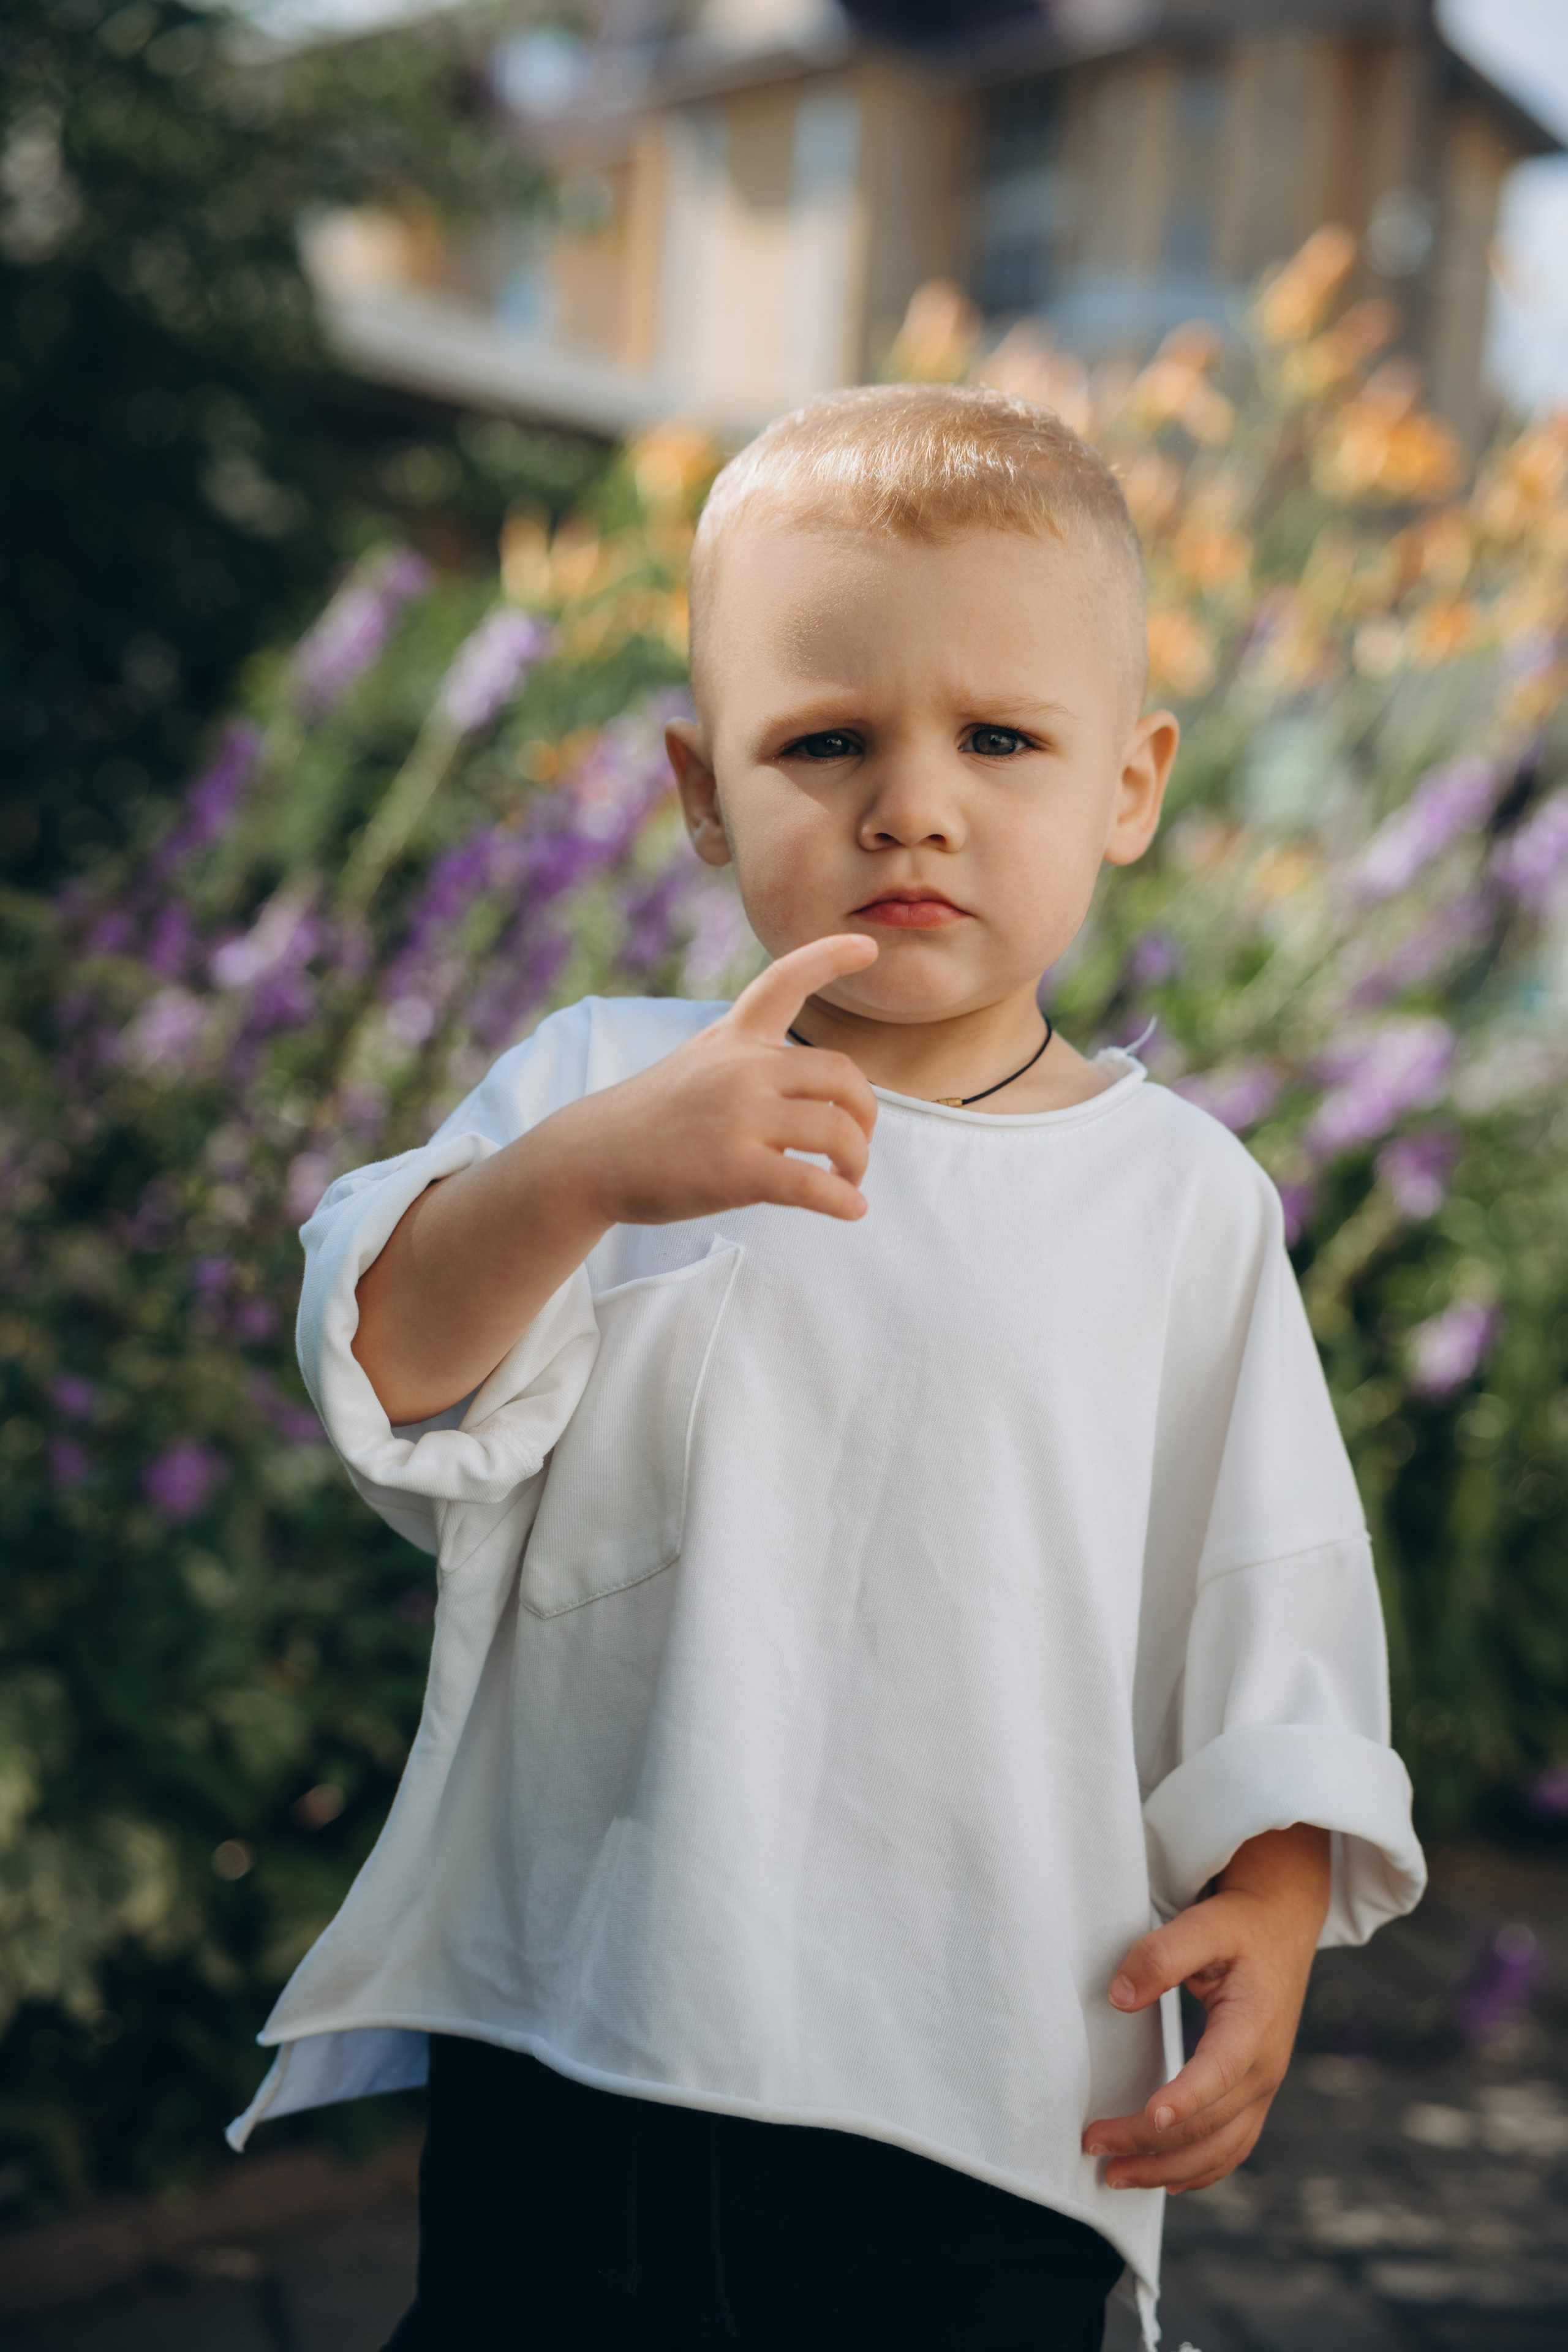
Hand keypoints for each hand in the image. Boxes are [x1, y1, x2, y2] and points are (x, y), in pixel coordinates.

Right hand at [557, 932, 880, 1227]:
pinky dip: (843, 1200)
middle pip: (841, 1075)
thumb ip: (753, 1063)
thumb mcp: (700, 1064)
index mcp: (733, 1038)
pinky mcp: (738, 1169)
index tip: (867, 947)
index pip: (784, 981)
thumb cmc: (654, 1118)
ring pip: (838, 1132)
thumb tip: (818, 1099)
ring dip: (857, 1161)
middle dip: (865, 1112)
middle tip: (858, 1141)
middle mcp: (742, 1069)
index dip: (830, 957)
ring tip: (849, 1179)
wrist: (591, 1158)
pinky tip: (851, 1209)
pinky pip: (814, 1185)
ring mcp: (741, 1118)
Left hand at [1082, 1823, 1329, 2194]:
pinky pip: (1233, 2146)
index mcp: (1253, 2025)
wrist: (1283, 1928)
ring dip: (1170, 2170)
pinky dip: (1201, 2170)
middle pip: (1211, 2124)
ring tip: (1115, 2176)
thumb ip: (1161, 1955)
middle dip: (1151, 2143)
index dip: (1185, 2099)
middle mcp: (1264, 2067)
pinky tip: (1166, 2180)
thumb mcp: (1203, 1924)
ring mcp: (1264, 2086)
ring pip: (1222, 2149)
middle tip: (1093, 2145)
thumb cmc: (1239, 1925)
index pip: (1218, 2072)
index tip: (1148, 2118)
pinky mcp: (1255, 2092)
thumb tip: (1119, 1997)